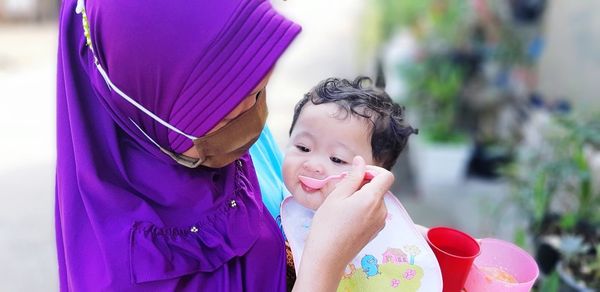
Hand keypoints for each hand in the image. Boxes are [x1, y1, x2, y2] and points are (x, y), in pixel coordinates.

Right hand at [293, 156, 393, 291]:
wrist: (327, 258)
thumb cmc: (327, 226)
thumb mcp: (336, 196)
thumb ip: (352, 177)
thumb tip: (361, 161)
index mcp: (373, 199)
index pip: (386, 176)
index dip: (373, 170)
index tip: (357, 174)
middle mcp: (381, 211)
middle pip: (379, 188)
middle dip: (363, 185)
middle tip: (342, 192)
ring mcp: (379, 223)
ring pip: (375, 201)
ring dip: (361, 198)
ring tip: (341, 207)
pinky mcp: (375, 232)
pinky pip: (373, 213)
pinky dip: (362, 210)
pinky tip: (346, 219)